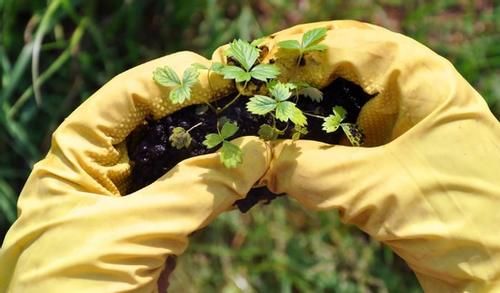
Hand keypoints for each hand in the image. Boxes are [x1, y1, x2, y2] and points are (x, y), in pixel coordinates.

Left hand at [0, 52, 269, 291]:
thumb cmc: (75, 289)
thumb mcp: (129, 234)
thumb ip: (192, 191)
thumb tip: (253, 152)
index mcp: (76, 160)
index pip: (126, 97)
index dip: (174, 80)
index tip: (223, 78)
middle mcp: (102, 173)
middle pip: (158, 125)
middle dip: (204, 114)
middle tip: (251, 106)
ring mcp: (132, 203)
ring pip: (180, 163)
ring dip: (218, 152)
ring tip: (257, 137)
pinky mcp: (155, 231)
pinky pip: (191, 198)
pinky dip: (220, 188)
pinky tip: (246, 178)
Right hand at [260, 21, 499, 291]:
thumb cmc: (464, 223)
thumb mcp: (382, 192)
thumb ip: (315, 173)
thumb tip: (258, 161)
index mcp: (423, 80)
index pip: (347, 43)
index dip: (294, 48)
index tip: (250, 60)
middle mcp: (411, 93)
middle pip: (338, 66)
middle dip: (289, 74)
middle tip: (245, 83)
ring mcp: (401, 125)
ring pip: (336, 103)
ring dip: (297, 108)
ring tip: (255, 112)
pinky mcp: (390, 156)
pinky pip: (340, 137)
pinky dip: (310, 140)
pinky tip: (283, 147)